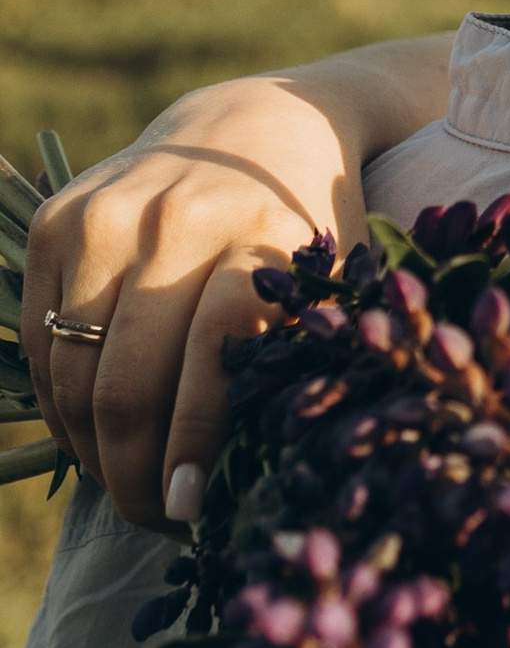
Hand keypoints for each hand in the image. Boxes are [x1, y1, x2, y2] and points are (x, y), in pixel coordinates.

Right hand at [23, 76, 373, 528]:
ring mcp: (104, 218)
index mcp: (257, 235)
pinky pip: (41, 342)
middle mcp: (174, 222)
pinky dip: (62, 403)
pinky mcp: (56, 222)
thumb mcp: (331, 282)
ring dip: (91, 449)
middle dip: (133, 472)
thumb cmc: (307, 225)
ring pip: (73, 371)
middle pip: (129, 380)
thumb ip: (302, 359)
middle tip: (154, 519)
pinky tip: (94, 437)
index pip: (213, 356)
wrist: (249, 127)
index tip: (191, 510)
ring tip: (126, 488)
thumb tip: (266, 479)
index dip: (196, 443)